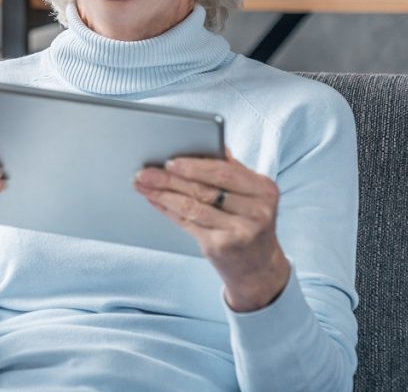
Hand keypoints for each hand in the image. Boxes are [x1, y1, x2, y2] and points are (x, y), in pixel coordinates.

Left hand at [133, 149, 289, 311]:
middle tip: (145, 171)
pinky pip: (188, 223)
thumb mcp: (250, 194)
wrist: (259, 266)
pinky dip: (168, 210)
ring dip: (163, 194)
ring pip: (192, 207)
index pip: (224, 172)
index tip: (169, 160)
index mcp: (264, 189)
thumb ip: (230, 169)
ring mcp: (240, 232)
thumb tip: (203, 140)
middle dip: (170, 179)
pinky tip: (155, 200)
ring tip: (143, 184)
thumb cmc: (249, 220)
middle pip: (205, 190)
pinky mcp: (222, 247)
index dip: (193, 166)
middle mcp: (257, 211)